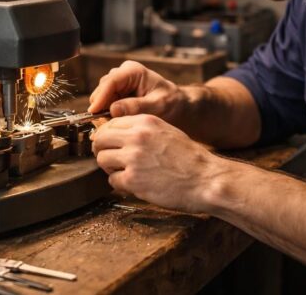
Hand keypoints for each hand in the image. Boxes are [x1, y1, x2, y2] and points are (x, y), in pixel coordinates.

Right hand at [88, 60, 187, 122]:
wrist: (176, 105)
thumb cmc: (171, 103)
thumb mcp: (158, 106)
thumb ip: (137, 107)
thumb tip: (114, 109)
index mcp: (133, 71)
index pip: (111, 81)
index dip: (100, 97)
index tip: (94, 112)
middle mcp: (123, 73)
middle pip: (102, 89)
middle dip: (102, 106)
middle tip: (105, 124)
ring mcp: (118, 83)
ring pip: (101, 97)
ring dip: (104, 111)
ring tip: (115, 124)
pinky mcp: (116, 93)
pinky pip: (105, 104)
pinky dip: (107, 113)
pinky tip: (115, 122)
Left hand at [92, 114, 222, 212]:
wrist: (205, 179)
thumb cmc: (189, 158)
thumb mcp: (166, 131)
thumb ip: (141, 130)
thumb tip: (116, 134)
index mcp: (145, 122)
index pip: (110, 123)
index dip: (106, 135)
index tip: (109, 144)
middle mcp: (137, 137)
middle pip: (99, 140)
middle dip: (102, 150)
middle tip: (111, 159)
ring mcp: (133, 158)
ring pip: (102, 159)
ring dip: (110, 168)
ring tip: (125, 172)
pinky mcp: (133, 180)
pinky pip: (112, 180)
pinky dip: (120, 184)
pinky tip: (134, 184)